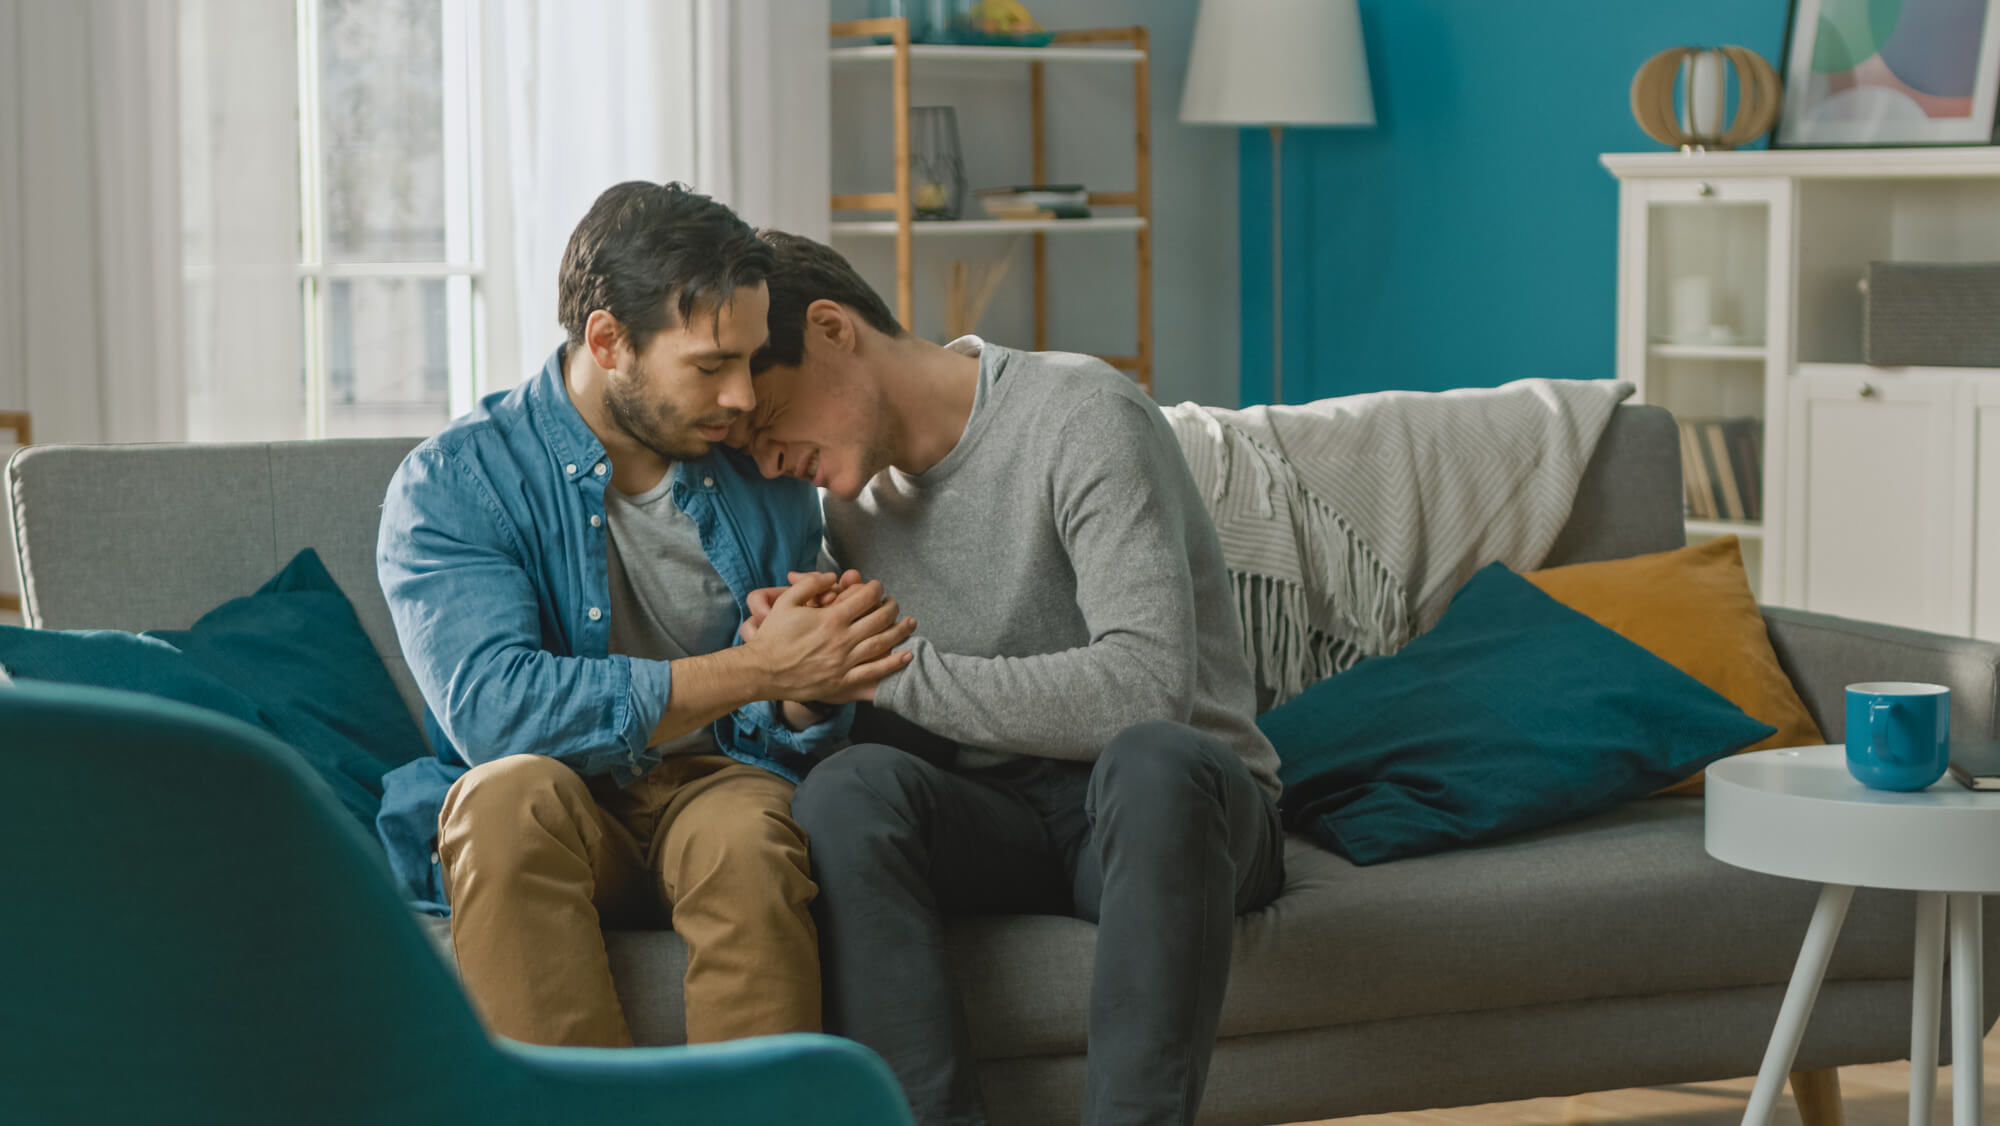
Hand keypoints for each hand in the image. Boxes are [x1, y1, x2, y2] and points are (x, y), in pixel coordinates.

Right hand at [742, 572, 915, 702]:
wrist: (761, 672)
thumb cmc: (773, 636)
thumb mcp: (787, 602)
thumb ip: (811, 584)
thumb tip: (833, 577)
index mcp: (831, 619)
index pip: (865, 598)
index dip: (875, 589)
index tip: (877, 587)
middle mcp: (841, 640)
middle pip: (879, 619)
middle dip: (891, 607)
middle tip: (894, 603)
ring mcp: (843, 662)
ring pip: (881, 644)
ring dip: (899, 632)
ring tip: (911, 623)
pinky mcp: (841, 681)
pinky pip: (873, 672)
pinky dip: (892, 664)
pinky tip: (906, 656)